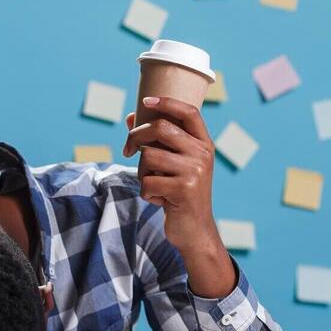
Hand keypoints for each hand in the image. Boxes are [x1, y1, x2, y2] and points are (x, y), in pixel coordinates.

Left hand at [121, 96, 234, 296]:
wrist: (195, 230)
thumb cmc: (180, 193)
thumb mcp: (174, 164)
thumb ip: (158, 141)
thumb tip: (132, 116)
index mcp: (204, 144)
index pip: (189, 112)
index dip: (167, 102)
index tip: (146, 101)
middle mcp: (203, 154)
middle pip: (160, 128)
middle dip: (136, 136)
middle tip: (127, 150)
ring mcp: (195, 172)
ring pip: (149, 157)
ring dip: (142, 172)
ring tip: (154, 184)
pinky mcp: (184, 190)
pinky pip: (147, 182)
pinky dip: (146, 193)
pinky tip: (160, 200)